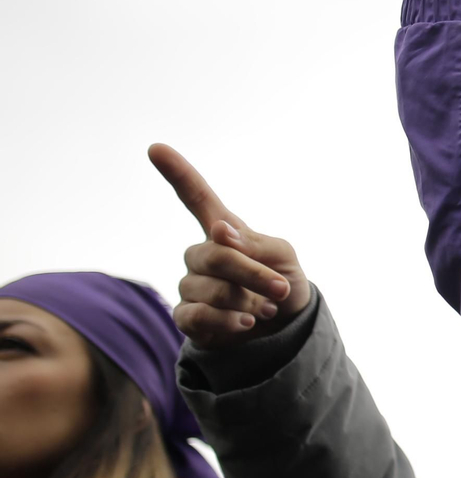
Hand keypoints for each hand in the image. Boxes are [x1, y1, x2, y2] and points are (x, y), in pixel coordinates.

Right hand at [148, 144, 310, 348]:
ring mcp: (191, 286)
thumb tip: (220, 234)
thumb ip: (255, 244)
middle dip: (249, 272)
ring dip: (244, 299)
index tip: (156, 148)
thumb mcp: (283, 258)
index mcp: (224, 232)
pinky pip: (195, 316)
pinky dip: (227, 321)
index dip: (178, 173)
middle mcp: (201, 256)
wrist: (286, 329)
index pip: (196, 198)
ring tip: (264, 307)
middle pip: (211, 255)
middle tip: (279, 287)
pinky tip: (246, 322)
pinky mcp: (188, 318)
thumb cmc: (284, 285)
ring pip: (204, 287)